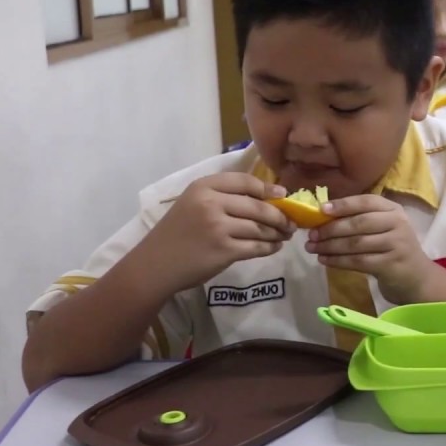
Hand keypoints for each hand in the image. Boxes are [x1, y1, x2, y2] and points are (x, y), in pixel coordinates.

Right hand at [140, 173, 294, 291]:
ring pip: (260, 227)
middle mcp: (211, 203)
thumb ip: (222, 197)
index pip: (245, 181)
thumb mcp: (192, 203)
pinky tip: (274, 247)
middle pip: (258, 206)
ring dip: (277, 233)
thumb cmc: (176, 233)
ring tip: (285, 236)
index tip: (283, 196)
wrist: (155, 264)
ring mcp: (218, 227)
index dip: (268, 188)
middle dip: (279, 215)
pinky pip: (256, 247)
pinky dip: (269, 248)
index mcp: (203, 187)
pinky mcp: (224, 250)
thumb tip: (266, 198)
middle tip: (290, 222)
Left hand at [307, 195, 430, 303]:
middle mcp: (397, 223)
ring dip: (330, 246)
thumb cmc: (392, 248)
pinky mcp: (390, 265)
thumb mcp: (383, 228)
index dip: (343, 205)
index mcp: (393, 209)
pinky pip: (358, 262)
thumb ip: (360, 219)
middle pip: (359, 223)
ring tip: (312, 248)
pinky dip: (338, 261)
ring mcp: (396, 244)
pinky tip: (325, 260)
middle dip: (331, 229)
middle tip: (311, 235)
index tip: (321, 210)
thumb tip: (322, 215)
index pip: (366, 201)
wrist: (416, 276)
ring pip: (356, 244)